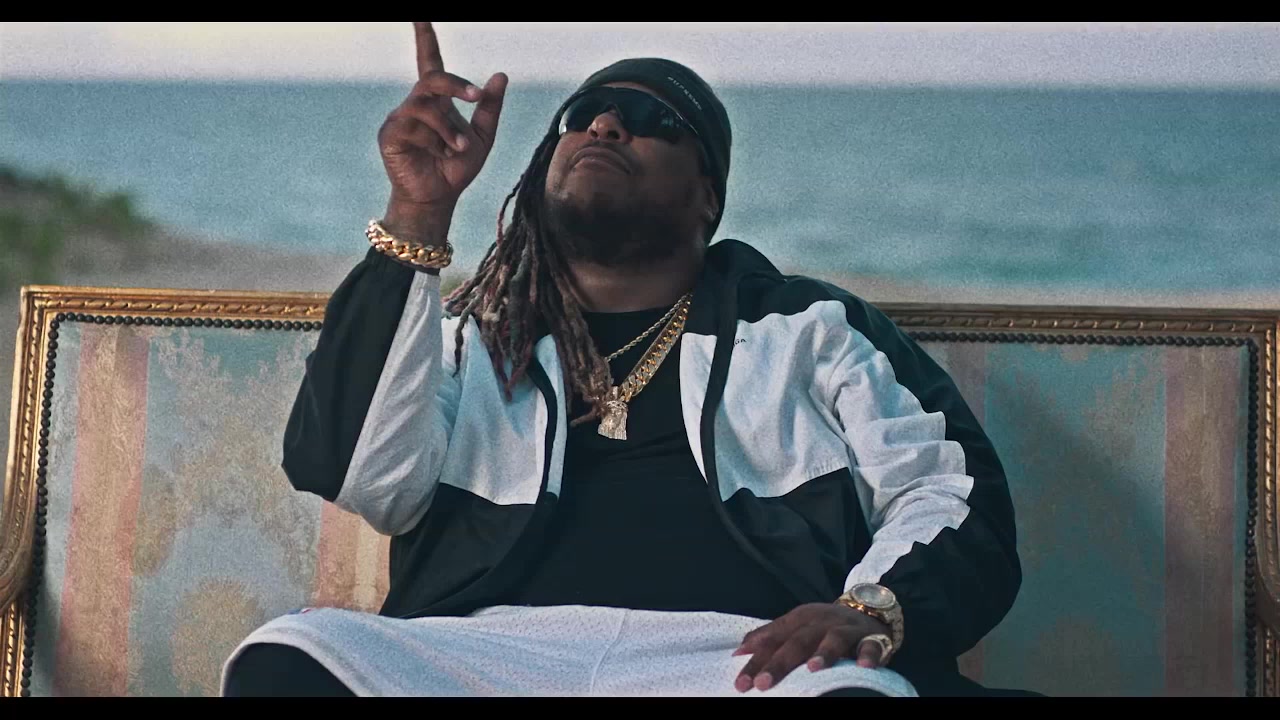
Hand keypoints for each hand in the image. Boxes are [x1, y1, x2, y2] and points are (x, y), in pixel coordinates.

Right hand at [378, 22, 507, 238]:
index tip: (421, 17)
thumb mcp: (483, 137)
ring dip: (448, 127)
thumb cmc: (457, 168)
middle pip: (432, 78)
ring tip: (458, 147)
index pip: (429, 61)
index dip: (425, 38)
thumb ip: (490, 107)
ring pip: (425, 105)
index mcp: (437, 101)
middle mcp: (417, 104)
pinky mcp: (390, 134)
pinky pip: (412, 126)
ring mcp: (400, 118)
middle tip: (475, 96)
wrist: (439, 198)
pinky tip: (438, 154)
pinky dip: (432, 140)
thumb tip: (501, 75)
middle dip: (455, 84)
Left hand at [733, 602, 891, 692]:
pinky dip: (868, 654)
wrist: (869, 609)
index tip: (742, 682)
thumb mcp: (797, 626)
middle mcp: (821, 622)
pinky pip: (871, 645)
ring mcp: (846, 629)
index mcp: (799, 619)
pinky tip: (863, 666)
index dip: (756, 660)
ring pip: (834, 638)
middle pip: (798, 641)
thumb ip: (770, 636)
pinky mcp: (872, 637)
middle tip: (763, 683)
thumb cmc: (824, 625)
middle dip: (780, 662)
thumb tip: (739, 650)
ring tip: (813, 668)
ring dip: (824, 652)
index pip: (774, 640)